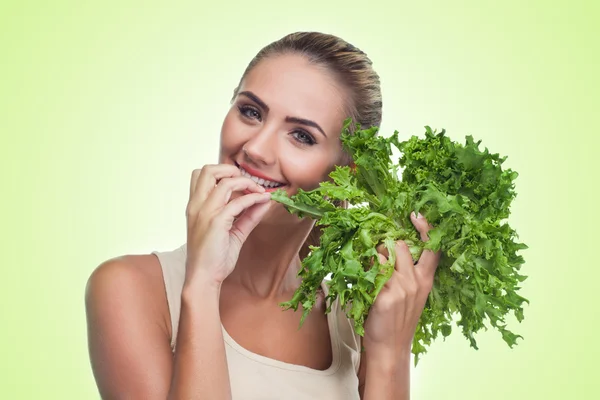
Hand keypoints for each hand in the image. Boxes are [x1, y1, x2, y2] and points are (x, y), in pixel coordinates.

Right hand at [184, 164, 271, 286]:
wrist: (203, 278)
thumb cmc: (214, 257)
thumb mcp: (233, 232)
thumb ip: (247, 215)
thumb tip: (264, 200)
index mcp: (195, 206)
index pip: (201, 174)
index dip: (222, 172)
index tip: (239, 182)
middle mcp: (197, 205)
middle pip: (208, 170)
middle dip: (231, 169)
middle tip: (247, 181)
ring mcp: (205, 212)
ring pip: (225, 182)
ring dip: (247, 183)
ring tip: (259, 192)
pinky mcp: (216, 222)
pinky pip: (238, 202)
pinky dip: (253, 199)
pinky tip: (262, 202)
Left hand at [363, 212, 441, 355]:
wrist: (391, 347)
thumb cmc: (398, 319)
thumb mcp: (413, 295)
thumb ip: (408, 273)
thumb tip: (392, 248)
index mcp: (425, 279)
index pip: (433, 248)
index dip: (427, 228)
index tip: (416, 215)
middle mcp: (415, 281)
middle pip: (401, 245)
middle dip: (386, 244)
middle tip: (375, 251)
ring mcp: (400, 288)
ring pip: (383, 255)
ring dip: (372, 255)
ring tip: (366, 267)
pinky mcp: (384, 296)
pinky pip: (371, 271)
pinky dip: (362, 269)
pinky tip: (358, 274)